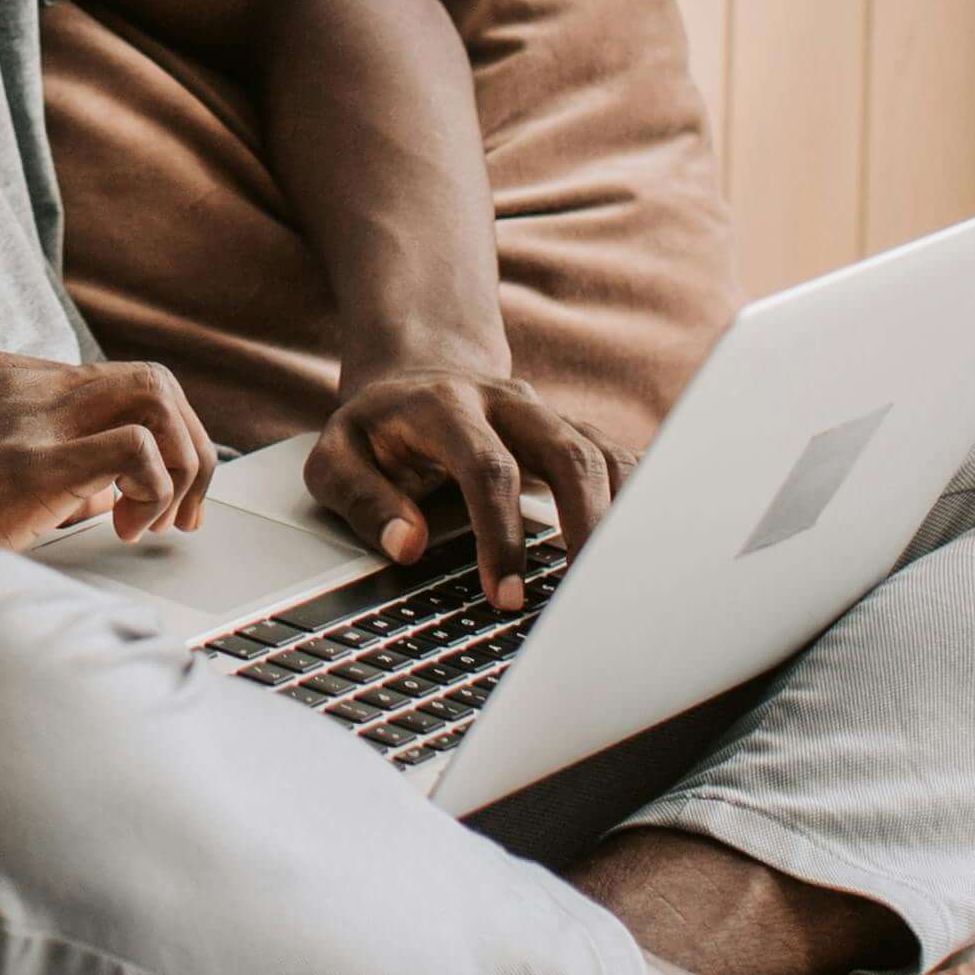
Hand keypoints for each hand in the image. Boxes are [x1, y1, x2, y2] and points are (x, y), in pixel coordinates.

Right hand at [0, 352, 216, 573]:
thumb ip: (47, 470)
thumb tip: (110, 494)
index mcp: (10, 380)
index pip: (119, 385)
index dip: (158, 441)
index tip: (155, 499)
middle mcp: (26, 384)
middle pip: (153, 380)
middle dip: (189, 446)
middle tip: (185, 512)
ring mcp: (30, 417)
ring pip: (157, 395)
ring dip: (180, 461)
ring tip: (158, 519)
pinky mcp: (32, 462)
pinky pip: (135, 446)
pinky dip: (153, 487)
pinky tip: (124, 527)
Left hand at [310, 363, 620, 607]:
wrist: (414, 376)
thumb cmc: (375, 432)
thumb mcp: (335, 459)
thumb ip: (362, 500)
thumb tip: (407, 546)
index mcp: (445, 405)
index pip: (488, 467)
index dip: (500, 534)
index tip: (503, 595)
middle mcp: (506, 402)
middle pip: (567, 452)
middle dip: (583, 526)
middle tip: (581, 597)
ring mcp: (546, 415)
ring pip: (604, 454)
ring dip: (619, 518)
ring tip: (617, 584)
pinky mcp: (571, 431)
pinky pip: (618, 460)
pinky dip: (637, 502)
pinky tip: (638, 549)